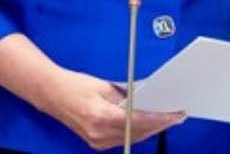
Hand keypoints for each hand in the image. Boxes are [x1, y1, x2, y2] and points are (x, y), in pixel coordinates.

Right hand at [36, 67, 184, 150]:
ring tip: (167, 119)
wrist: (53, 94)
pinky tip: (148, 124)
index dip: (161, 119)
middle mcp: (98, 132)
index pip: (140, 121)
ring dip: (151, 130)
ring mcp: (96, 140)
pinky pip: (123, 139)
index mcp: (101, 116)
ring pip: (132, 138)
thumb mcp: (106, 86)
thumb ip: (129, 94)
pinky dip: (137, 132)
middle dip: (160, 125)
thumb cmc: (76, 86)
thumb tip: (150, 97)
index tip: (175, 115)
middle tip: (177, 116)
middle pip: (138, 132)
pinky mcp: (95, 142)